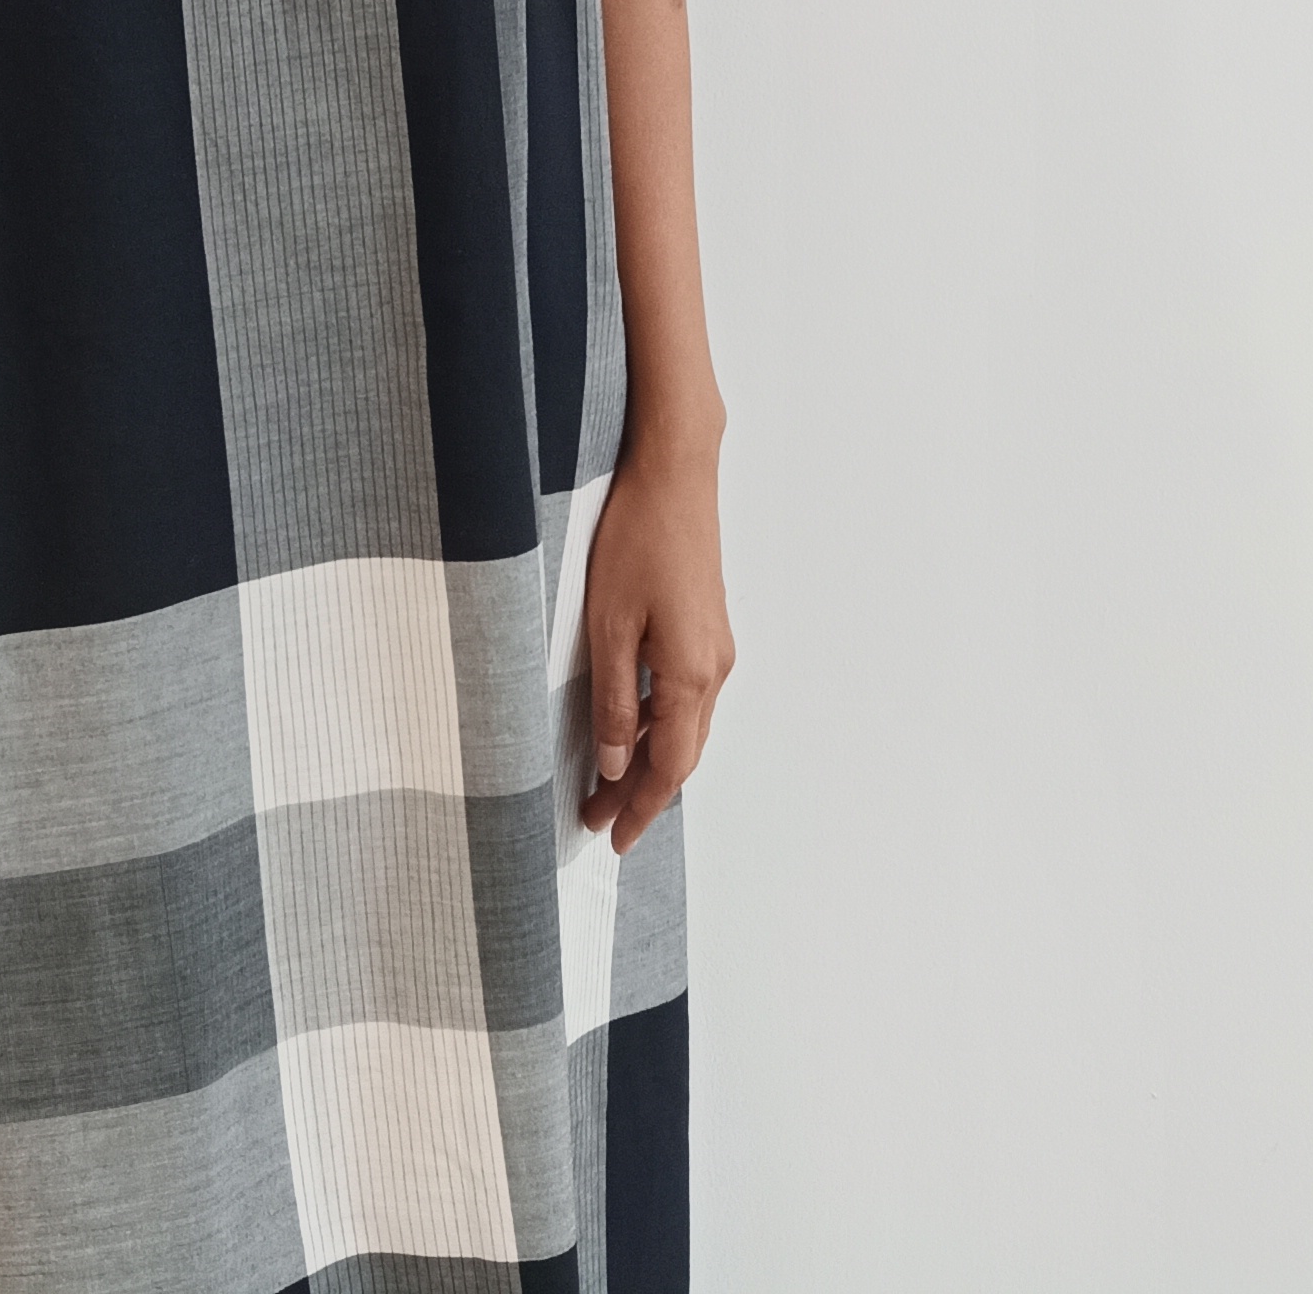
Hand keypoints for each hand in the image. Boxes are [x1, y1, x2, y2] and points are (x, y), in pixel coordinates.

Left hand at [578, 423, 734, 854]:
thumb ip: (612, 700)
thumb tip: (612, 764)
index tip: (613, 840)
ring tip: (604, 781)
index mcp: (692, 675)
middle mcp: (715, 668)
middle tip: (596, 819)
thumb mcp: (608, 625)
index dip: (639, 809)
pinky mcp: (707, 626)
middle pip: (680, 753)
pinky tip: (626, 722)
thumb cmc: (638, 537)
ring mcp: (716, 646)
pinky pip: (686, 694)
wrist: (675, 472)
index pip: (668, 768)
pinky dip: (657, 722)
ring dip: (648, 757)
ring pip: (684, 725)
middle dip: (639, 792)